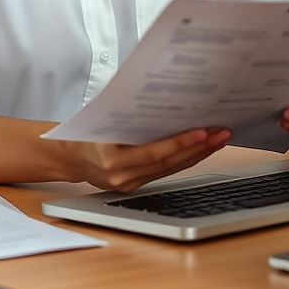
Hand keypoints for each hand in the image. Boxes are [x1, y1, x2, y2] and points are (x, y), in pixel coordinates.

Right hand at [58, 127, 231, 192]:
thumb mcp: (101, 118)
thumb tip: (162, 100)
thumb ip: (127, 116)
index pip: (152, 152)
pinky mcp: (134, 187)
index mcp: (111, 158)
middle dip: (198, 147)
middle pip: (168, 163)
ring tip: (219, 139)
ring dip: (197, 154)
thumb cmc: (83, 131)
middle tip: (221, 132)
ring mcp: (128, 185)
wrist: (67, 156)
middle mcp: (121, 176)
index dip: (179, 142)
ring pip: (170, 170)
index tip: (202, 131)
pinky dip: (183, 160)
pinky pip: (164, 173)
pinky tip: (199, 149)